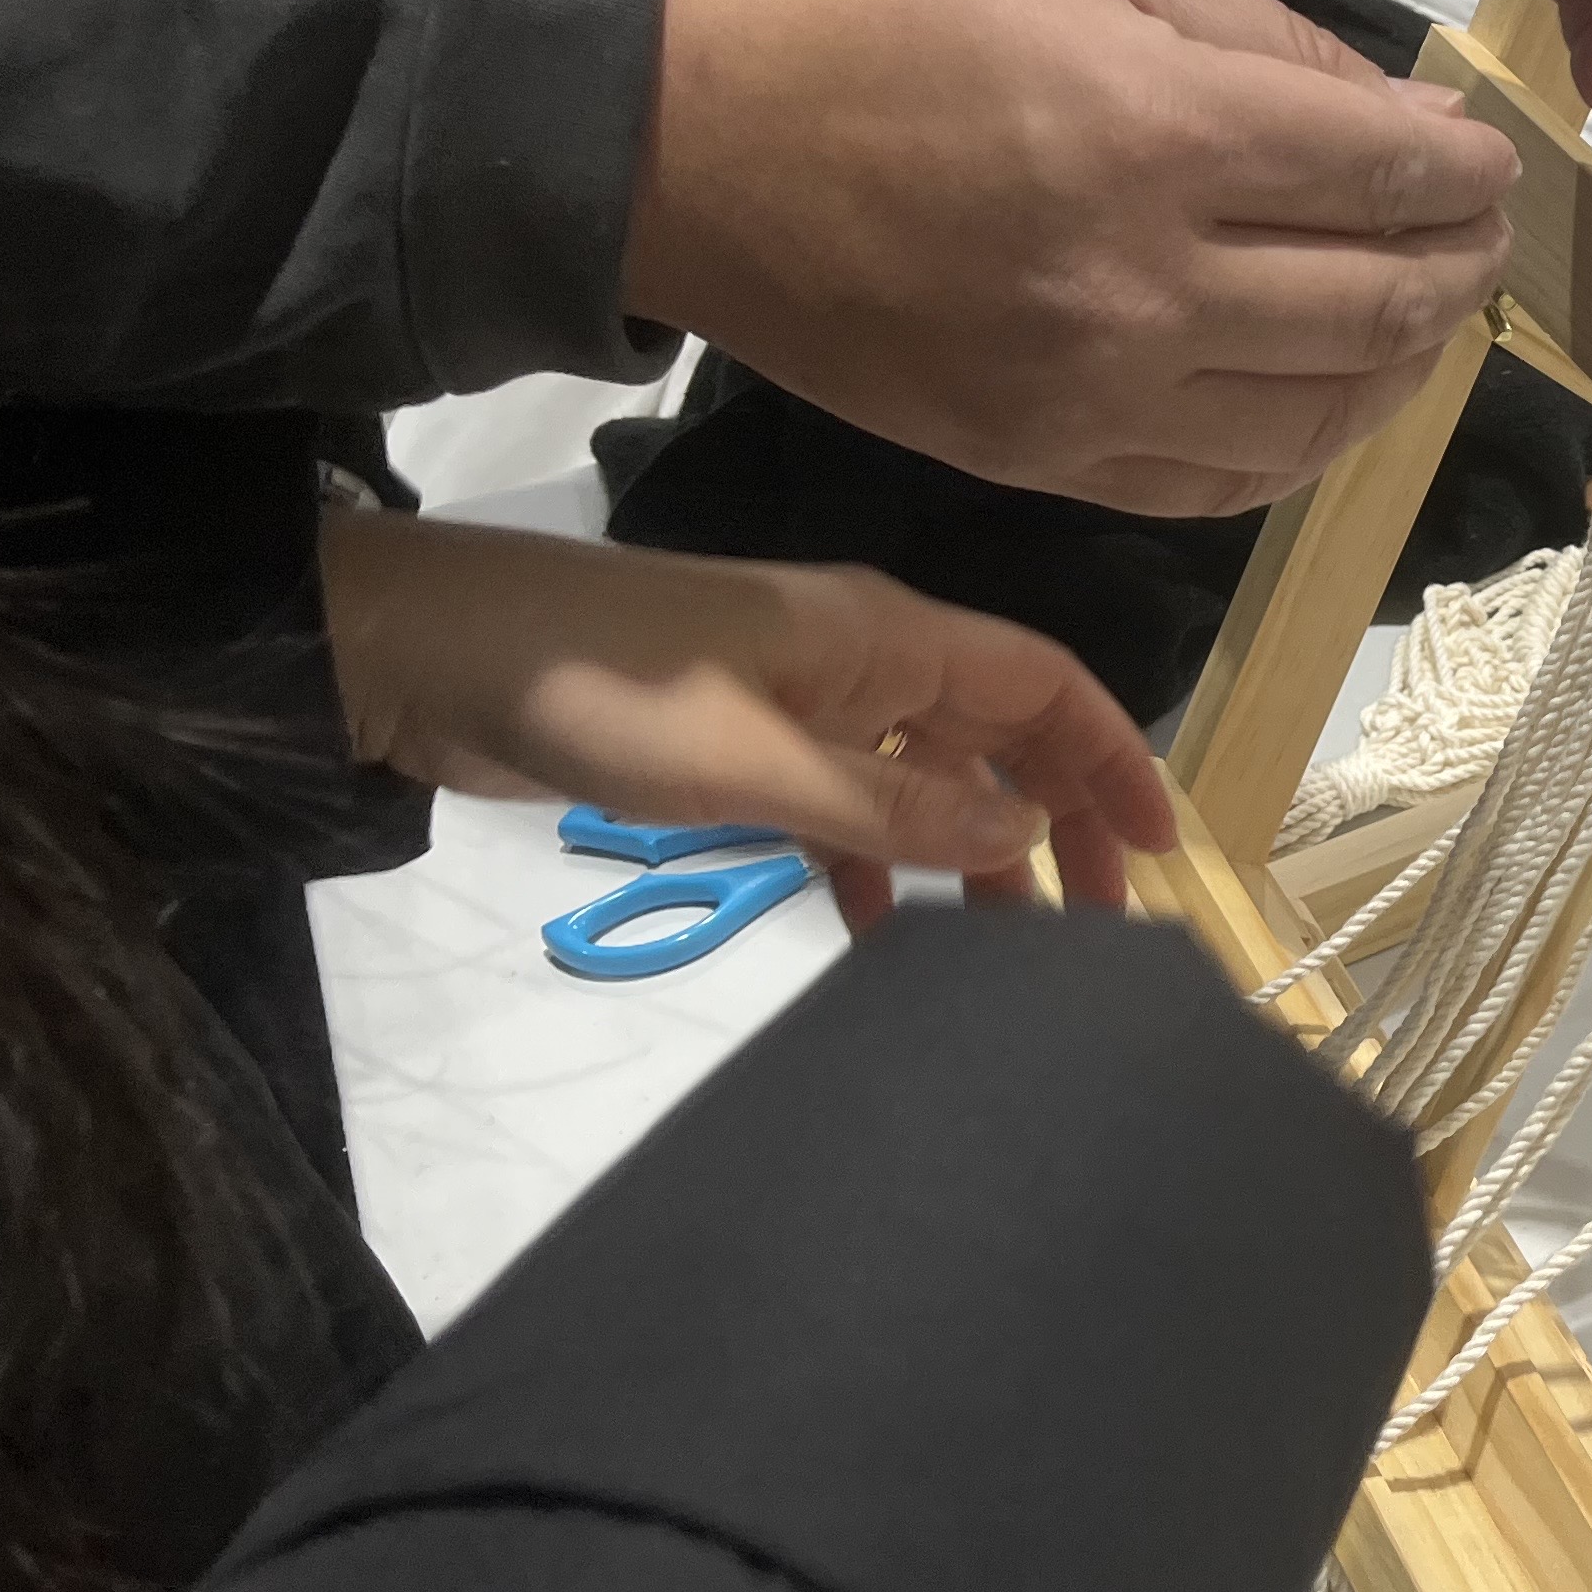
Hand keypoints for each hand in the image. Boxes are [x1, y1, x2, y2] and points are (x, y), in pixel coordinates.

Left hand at [320, 514, 1174, 934]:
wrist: (431, 657)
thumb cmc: (603, 692)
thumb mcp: (754, 764)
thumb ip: (892, 810)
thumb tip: (1027, 836)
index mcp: (884, 634)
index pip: (1043, 683)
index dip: (1113, 758)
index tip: (1160, 854)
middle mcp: (862, 660)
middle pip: (999, 734)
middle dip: (1059, 820)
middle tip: (1093, 933)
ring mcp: (801, 704)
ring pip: (926, 780)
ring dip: (971, 856)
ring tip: (1001, 957)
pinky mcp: (739, 749)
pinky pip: (845, 811)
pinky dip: (875, 869)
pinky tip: (878, 940)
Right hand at [623, 0, 1520, 517]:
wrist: (690, 135)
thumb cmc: (883, 9)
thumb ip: (1266, 38)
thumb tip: (1402, 120)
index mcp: (1155, 132)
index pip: (1382, 176)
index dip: (1466, 174)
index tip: (1492, 163)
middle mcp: (1139, 283)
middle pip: (1376, 304)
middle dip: (1462, 267)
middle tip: (1484, 235)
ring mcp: (1088, 393)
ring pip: (1320, 414)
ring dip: (1407, 366)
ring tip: (1431, 315)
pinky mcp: (1037, 461)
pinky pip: (1222, 483)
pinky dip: (1305, 444)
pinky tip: (1334, 396)